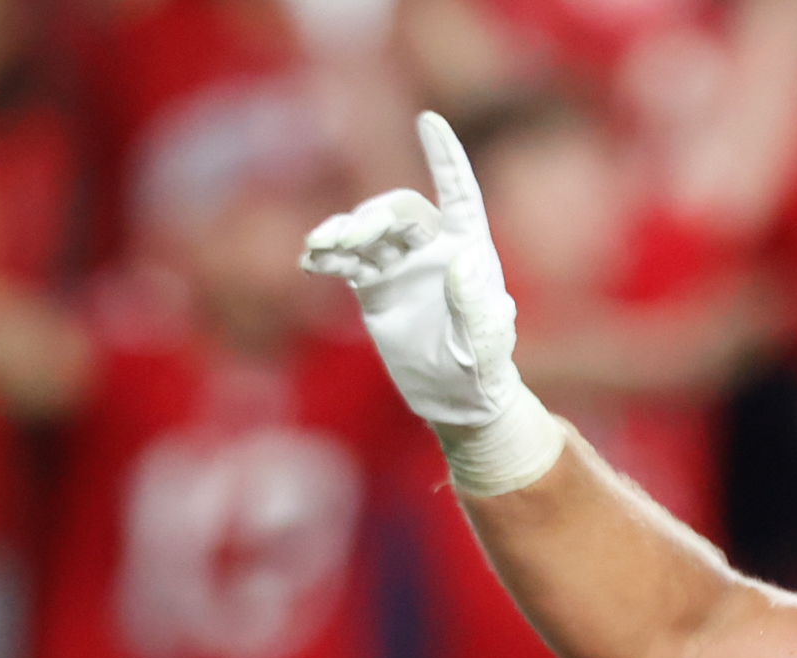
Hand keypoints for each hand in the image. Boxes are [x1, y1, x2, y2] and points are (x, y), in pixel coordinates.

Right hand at [301, 112, 564, 495]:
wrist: (456, 399)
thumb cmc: (483, 369)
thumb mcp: (485, 342)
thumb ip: (476, 303)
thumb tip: (461, 259)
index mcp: (469, 249)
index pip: (458, 192)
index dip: (445, 157)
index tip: (429, 120)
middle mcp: (433, 248)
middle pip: (400, 212)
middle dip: (374, 218)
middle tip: (352, 238)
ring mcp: (400, 265)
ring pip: (368, 231)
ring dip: (343, 232)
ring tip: (321, 247)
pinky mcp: (374, 287)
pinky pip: (347, 261)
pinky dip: (328, 256)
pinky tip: (310, 261)